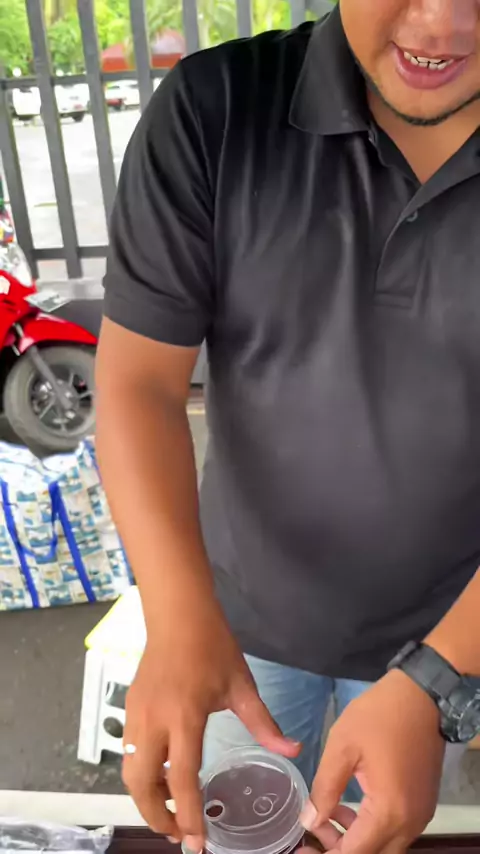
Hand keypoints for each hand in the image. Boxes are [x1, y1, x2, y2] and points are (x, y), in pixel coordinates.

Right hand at [122, 597, 299, 846]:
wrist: (178, 614)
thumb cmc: (213, 646)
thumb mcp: (242, 685)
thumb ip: (264, 723)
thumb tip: (294, 751)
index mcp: (185, 716)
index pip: (182, 778)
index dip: (189, 815)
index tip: (196, 844)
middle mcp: (154, 720)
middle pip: (143, 785)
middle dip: (158, 817)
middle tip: (180, 834)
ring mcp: (136, 714)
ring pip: (131, 772)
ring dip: (147, 798)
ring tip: (172, 811)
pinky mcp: (129, 707)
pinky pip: (130, 753)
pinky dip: (142, 775)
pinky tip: (162, 777)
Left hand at [301, 669, 445, 853]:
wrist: (421, 695)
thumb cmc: (379, 716)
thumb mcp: (342, 747)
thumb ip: (325, 789)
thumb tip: (310, 821)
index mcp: (389, 811)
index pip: (355, 853)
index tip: (302, 848)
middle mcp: (410, 823)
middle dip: (340, 849)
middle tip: (314, 828)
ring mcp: (420, 815)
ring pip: (385, 846)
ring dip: (356, 840)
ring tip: (328, 815)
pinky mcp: (422, 804)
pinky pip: (396, 831)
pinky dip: (372, 828)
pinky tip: (350, 807)